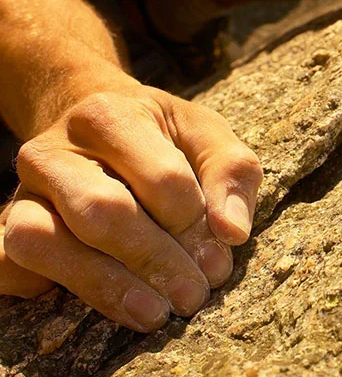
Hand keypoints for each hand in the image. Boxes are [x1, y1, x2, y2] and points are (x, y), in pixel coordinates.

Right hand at [0, 85, 262, 331]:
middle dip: (156, 261)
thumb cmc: (161, 137)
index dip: (194, 222)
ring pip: (43, 242)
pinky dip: (45, 287)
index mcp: (109, 115)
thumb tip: (233, 233)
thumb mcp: (205, 134)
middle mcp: (54, 150)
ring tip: (155, 312)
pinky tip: (101, 300)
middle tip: (194, 296)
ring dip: (105, 286)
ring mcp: (24, 191)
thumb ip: (231, 172)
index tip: (219, 253)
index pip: (162, 177)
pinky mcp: (7, 227)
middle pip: (102, 212)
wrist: (98, 126)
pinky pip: (6, 265)